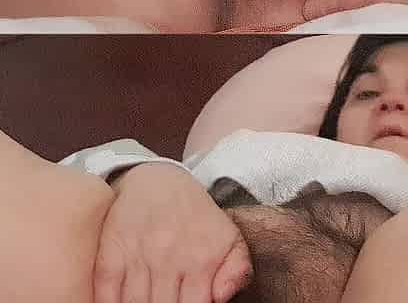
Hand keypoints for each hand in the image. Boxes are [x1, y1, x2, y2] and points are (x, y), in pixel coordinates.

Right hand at [94, 163, 252, 302]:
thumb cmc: (196, 217)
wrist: (159, 181)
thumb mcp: (229, 237)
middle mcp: (169, 258)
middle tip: (167, 302)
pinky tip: (122, 300)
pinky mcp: (111, 253)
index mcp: (202, 258)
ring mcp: (138, 255)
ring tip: (149, 301)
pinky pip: (106, 294)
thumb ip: (237, 270)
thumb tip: (222, 298)